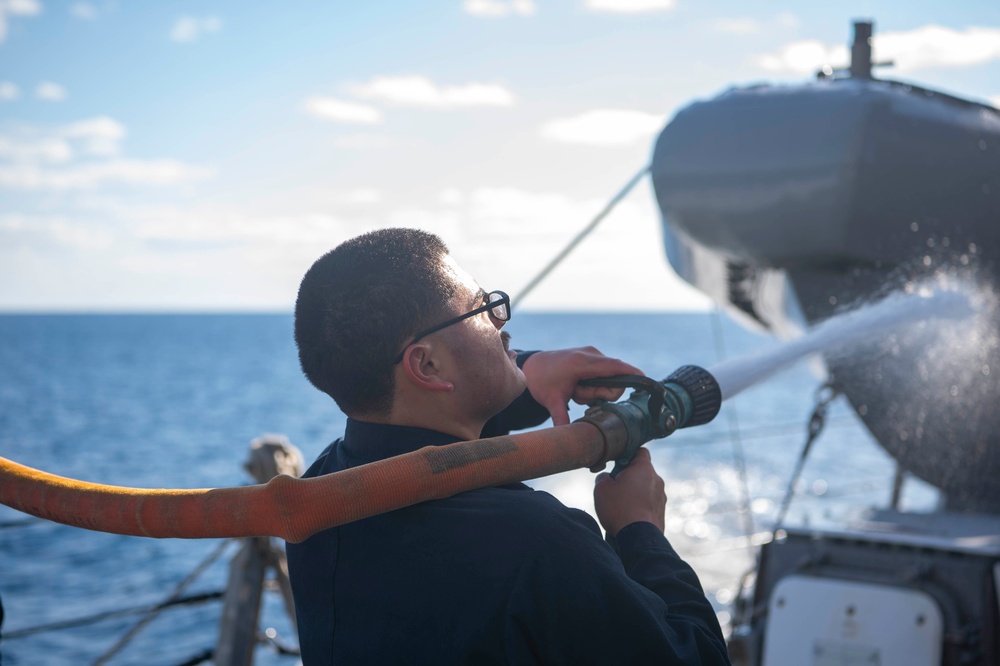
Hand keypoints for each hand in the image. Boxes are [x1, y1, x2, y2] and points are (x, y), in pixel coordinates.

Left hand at [521, 347, 643, 425]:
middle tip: (578, 395)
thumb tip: (567, 439)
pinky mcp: (593, 356)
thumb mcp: (551, 402)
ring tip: (574, 390)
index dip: (631, 373)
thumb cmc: (542, 382)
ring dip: (594, 390)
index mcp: (582, 363)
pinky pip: (604, 374)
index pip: (614, 367)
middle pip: (614, 380)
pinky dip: (594, 384)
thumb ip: (561, 419)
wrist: (532, 366)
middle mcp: (591, 354)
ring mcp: (592, 354)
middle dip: (600, 393)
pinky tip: (578, 385)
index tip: (645, 378)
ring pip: (608, 379)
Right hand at [593, 448, 665, 537]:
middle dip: (629, 477)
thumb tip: (607, 478)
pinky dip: (640, 506)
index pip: (640, 451)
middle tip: (615, 488)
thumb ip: (603, 477)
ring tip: (621, 505)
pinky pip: (649, 503)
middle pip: (642, 472)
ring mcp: (661, 496)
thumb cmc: (619, 508)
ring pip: (646, 488)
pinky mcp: (662, 512)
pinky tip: (629, 516)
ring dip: (635, 493)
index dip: (628, 455)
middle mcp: (656, 479)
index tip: (617, 465)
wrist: (638, 537)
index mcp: (644, 468)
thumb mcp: (601, 488)